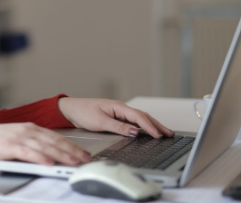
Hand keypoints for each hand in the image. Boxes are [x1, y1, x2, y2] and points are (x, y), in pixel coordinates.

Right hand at [0, 123, 92, 165]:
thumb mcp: (16, 140)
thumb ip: (32, 145)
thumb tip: (50, 157)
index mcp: (30, 127)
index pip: (56, 136)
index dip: (71, 145)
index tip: (83, 153)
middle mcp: (26, 129)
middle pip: (54, 140)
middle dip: (72, 150)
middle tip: (85, 159)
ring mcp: (18, 136)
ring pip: (45, 146)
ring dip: (62, 155)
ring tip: (74, 162)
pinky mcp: (9, 145)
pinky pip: (29, 152)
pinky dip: (41, 158)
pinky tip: (50, 163)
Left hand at [57, 98, 174, 138]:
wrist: (71, 110)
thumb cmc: (83, 113)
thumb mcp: (100, 122)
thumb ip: (118, 127)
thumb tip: (134, 132)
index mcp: (118, 106)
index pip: (138, 117)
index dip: (149, 126)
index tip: (158, 135)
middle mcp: (120, 108)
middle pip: (143, 116)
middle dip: (157, 125)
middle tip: (169, 134)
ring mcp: (118, 112)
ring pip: (139, 118)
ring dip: (152, 125)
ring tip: (163, 132)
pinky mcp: (116, 117)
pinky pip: (133, 121)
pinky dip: (142, 126)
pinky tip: (147, 131)